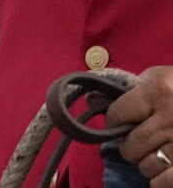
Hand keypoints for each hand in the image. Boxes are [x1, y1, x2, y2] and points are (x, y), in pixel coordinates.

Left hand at [109, 66, 172, 185]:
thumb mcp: (160, 78)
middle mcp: (171, 116)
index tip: (120, 124)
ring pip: (148, 165)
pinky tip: (161, 174)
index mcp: (159, 91)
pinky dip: (159, 182)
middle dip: (130, 147)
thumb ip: (131, 88)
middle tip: (138, 143)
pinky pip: (166, 181)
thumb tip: (91, 100)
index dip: (115, 122)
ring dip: (146, 164)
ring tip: (155, 154)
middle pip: (132, 144)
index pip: (119, 114)